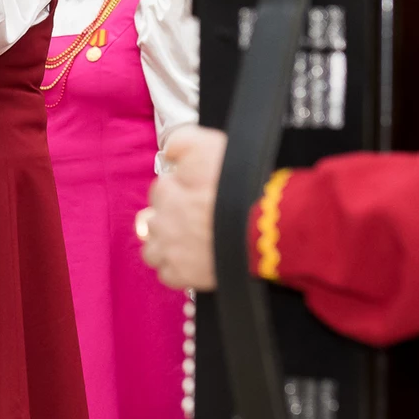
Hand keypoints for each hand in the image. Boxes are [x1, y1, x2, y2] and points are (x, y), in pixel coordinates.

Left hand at [141, 125, 227, 289]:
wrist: (265, 227)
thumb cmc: (241, 186)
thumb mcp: (209, 145)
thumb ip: (181, 142)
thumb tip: (168, 152)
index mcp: (166, 191)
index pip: (161, 188)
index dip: (180, 189)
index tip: (195, 192)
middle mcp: (162, 221)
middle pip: (153, 220)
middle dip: (170, 218)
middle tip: (195, 218)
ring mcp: (170, 251)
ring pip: (153, 249)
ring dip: (166, 245)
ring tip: (189, 242)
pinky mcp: (182, 275)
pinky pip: (168, 274)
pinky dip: (178, 269)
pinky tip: (193, 260)